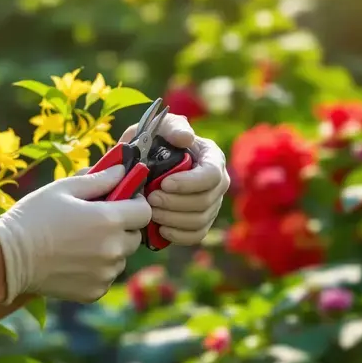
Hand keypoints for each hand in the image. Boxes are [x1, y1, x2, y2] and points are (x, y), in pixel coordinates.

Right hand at [0, 165, 151, 304]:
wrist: (8, 258)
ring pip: (121, 257)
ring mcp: (105, 273)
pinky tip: (73, 260)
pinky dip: (97, 268)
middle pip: (135, 236)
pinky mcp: (95, 291)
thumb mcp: (63, 188)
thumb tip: (123, 170)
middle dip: (122, 226)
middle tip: (95, 221)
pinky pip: (106, 275)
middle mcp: (113, 249)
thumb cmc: (33, 217)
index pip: (144, 211)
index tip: (121, 200)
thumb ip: (99, 179)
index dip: (135, 203)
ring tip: (79, 242)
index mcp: (109, 220)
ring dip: (109, 248)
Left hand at [119, 114, 230, 245]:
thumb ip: (172, 127)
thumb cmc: (154, 141)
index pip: (212, 175)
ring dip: (173, 219)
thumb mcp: (159, 128)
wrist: (144, 164)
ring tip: (150, 211)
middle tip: (150, 199)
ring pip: (200, 220)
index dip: (189, 183)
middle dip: (175, 203)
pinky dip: (178, 235)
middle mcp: (218, 182)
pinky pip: (196, 235)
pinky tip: (160, 228)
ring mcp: (211, 204)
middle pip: (205, 201)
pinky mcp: (201, 221)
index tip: (164, 183)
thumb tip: (186, 138)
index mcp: (212, 157)